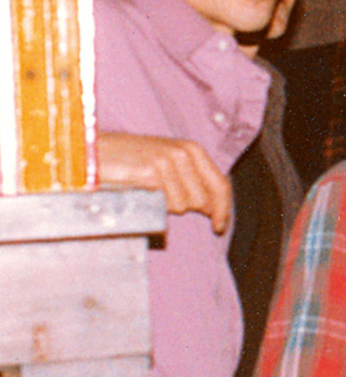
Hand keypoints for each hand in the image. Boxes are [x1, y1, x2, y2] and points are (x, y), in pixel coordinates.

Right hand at [98, 131, 231, 232]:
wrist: (91, 152)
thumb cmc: (127, 160)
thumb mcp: (166, 164)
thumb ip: (191, 180)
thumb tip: (213, 208)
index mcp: (192, 150)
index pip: (221, 184)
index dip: (223, 209)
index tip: (219, 226)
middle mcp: (184, 153)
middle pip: (203, 200)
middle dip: (186, 208)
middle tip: (161, 198)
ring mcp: (167, 162)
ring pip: (183, 205)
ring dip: (165, 205)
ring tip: (145, 190)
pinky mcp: (150, 172)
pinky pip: (164, 204)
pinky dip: (153, 205)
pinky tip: (138, 191)